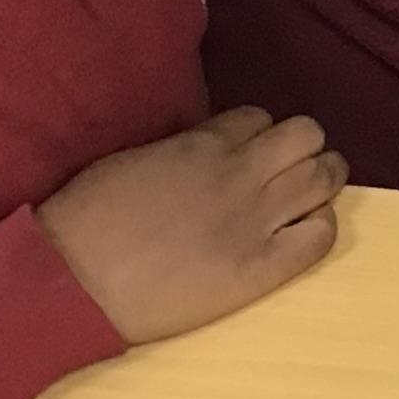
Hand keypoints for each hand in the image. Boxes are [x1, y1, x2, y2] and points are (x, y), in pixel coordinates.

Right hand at [38, 106, 345, 344]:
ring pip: (324, 176)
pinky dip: (321, 227)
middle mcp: (240, 173)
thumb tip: (198, 155)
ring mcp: (256, 219)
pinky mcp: (262, 267)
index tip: (247, 155)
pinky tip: (302, 234)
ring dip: (323, 180)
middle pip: (306, 135)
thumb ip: (177, 151)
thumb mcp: (134, 159)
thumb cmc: (87, 219)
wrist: (75, 280)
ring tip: (307, 199)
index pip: (258, 118)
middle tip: (289, 172)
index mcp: (203, 143)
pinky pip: (320, 236)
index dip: (257, 136)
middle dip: (303, 148)